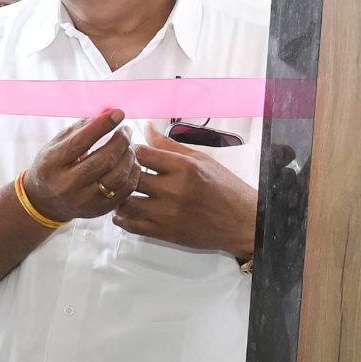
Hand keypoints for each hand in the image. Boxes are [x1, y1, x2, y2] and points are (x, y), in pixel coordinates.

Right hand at [23, 110, 139, 221]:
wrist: (44, 203)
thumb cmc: (52, 168)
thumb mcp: (55, 146)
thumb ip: (79, 129)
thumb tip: (105, 112)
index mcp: (52, 165)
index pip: (80, 143)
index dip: (102, 126)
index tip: (118, 114)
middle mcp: (67, 185)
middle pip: (103, 160)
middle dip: (120, 141)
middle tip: (125, 131)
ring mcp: (84, 200)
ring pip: (117, 176)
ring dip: (128, 156)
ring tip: (128, 147)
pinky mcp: (99, 209)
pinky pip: (125, 190)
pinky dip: (132, 173)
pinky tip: (129, 163)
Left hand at [116, 129, 258, 258]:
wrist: (243, 222)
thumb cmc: (225, 189)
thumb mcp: (201, 160)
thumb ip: (169, 145)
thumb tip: (147, 128)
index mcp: (184, 168)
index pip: (141, 154)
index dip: (131, 151)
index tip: (130, 153)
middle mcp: (174, 190)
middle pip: (130, 177)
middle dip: (122, 173)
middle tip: (120, 172)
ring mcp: (168, 213)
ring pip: (124, 203)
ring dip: (118, 197)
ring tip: (120, 192)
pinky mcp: (164, 233)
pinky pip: (130, 226)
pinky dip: (122, 218)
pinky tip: (124, 211)